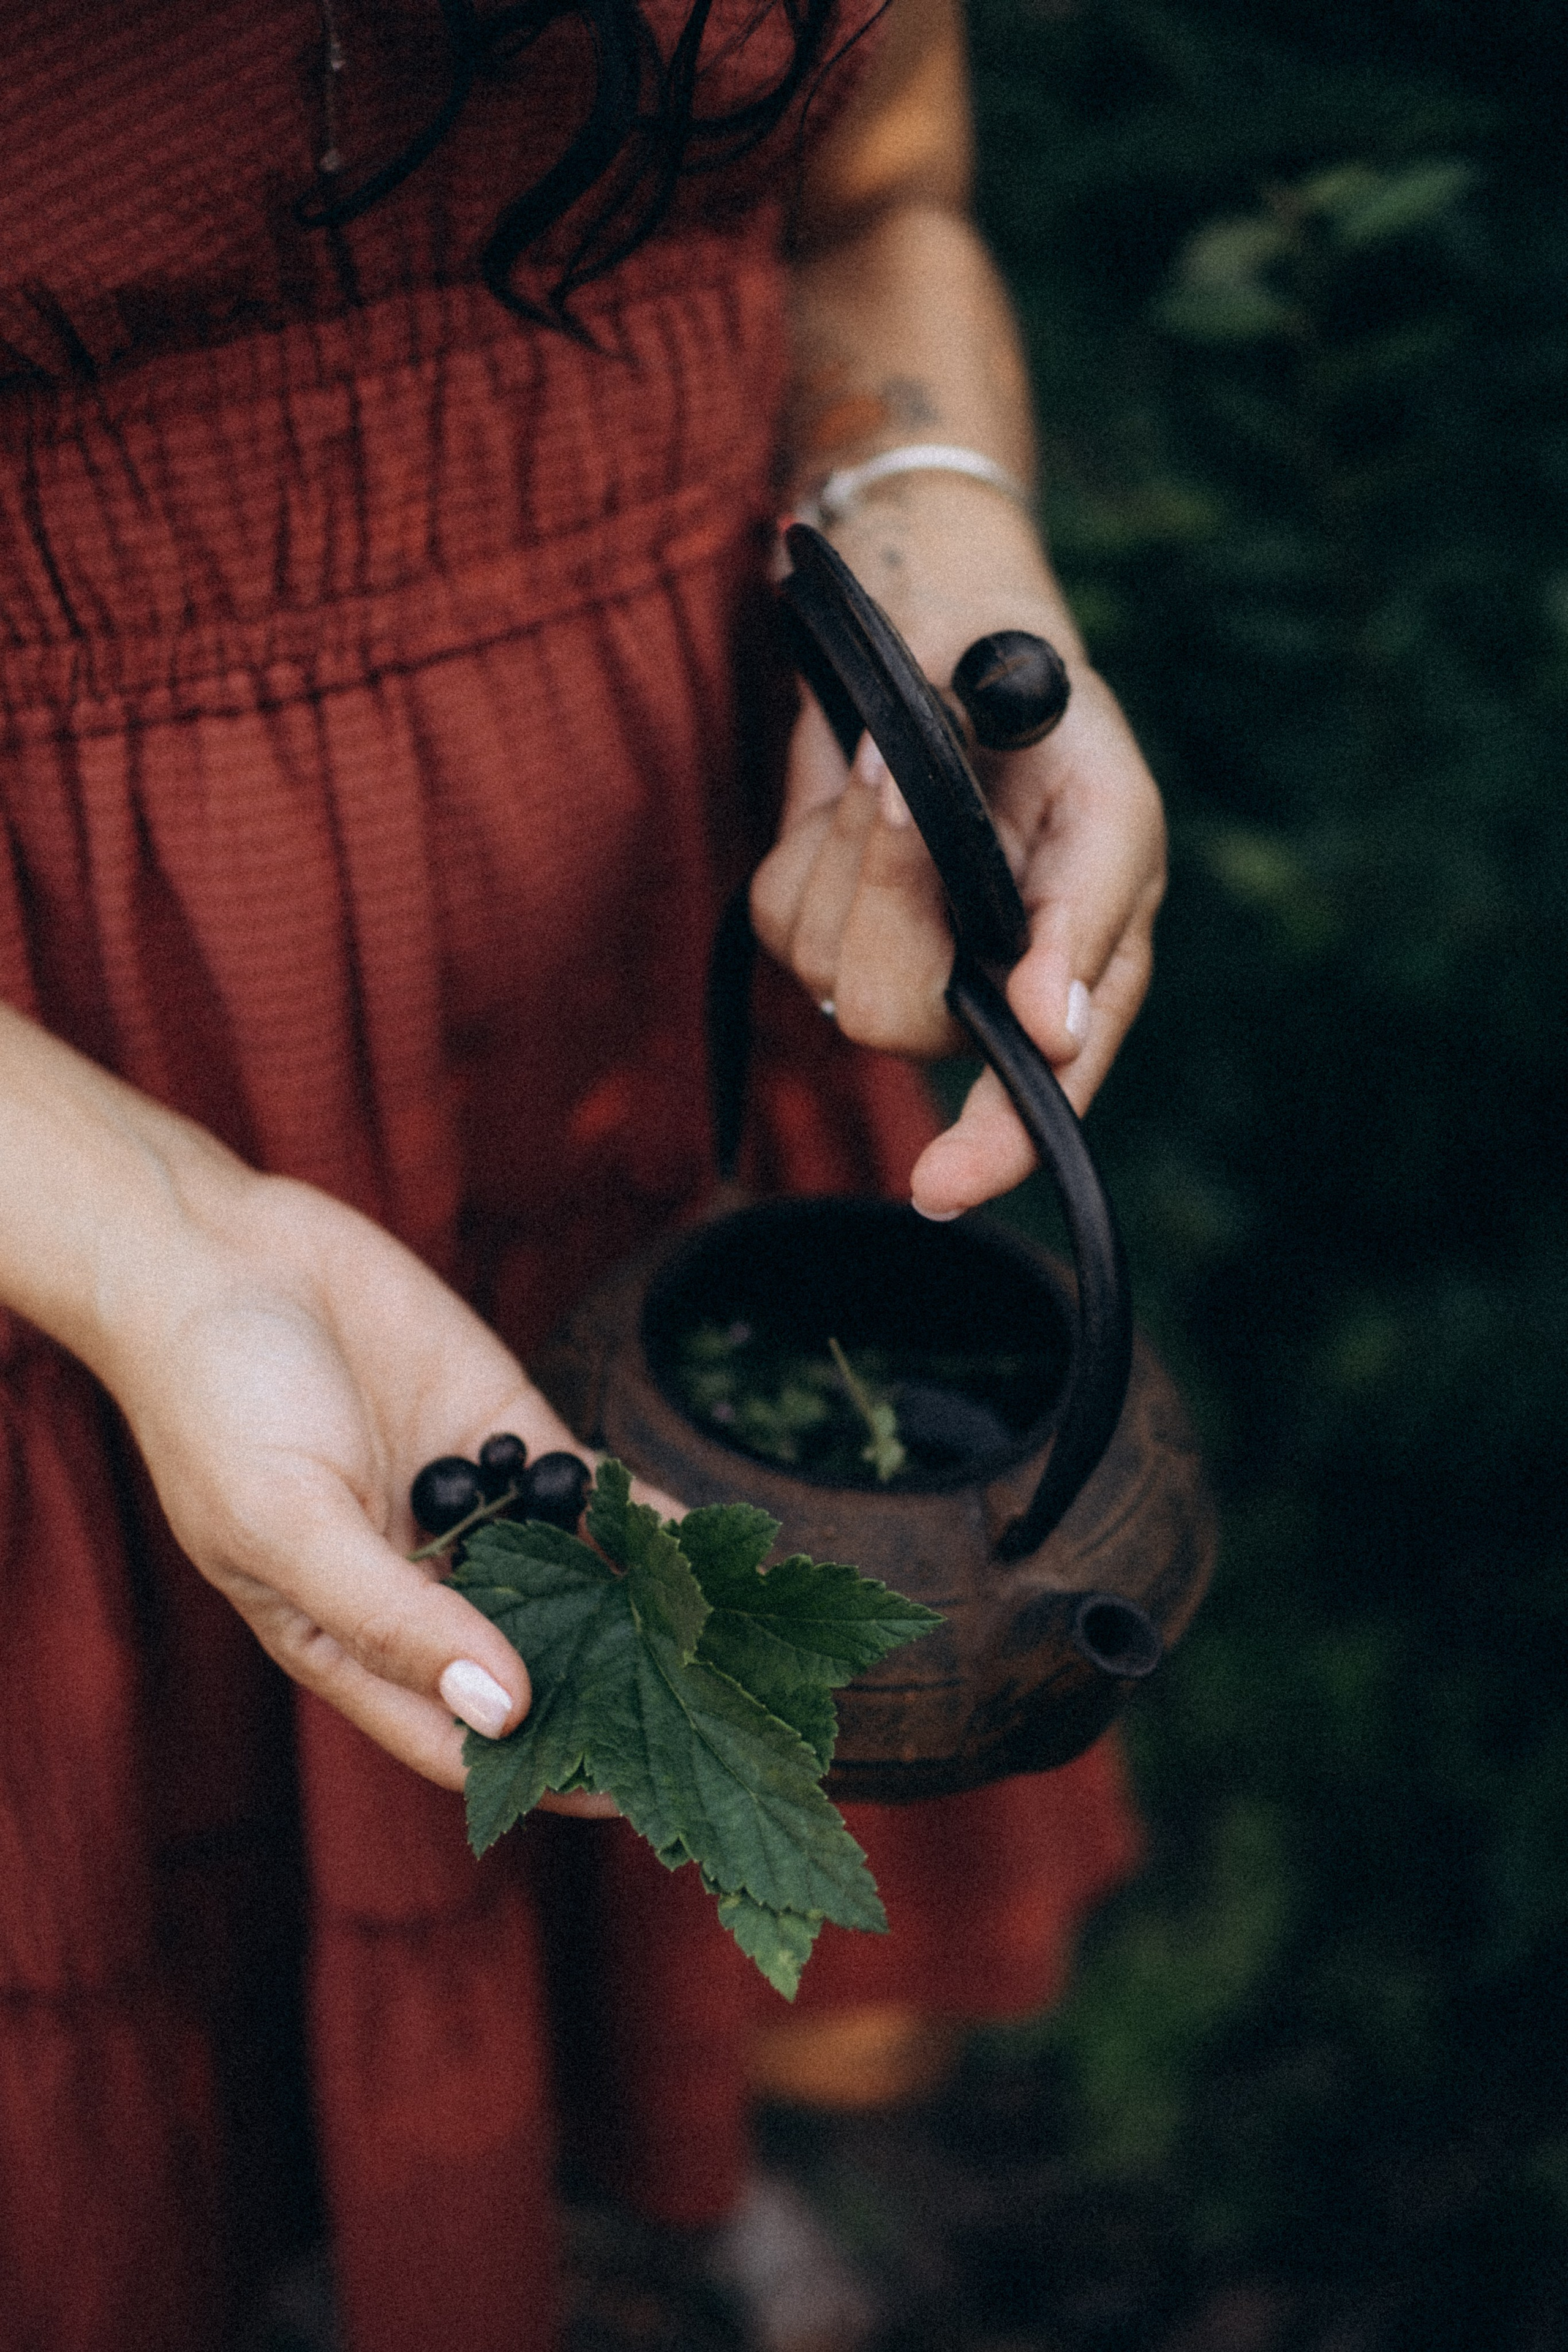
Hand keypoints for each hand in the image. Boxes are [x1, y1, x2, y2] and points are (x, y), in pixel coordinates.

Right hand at [102, 1166, 668, 1799]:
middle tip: (718, 1726)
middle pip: (531, 1666)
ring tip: (738, 1648)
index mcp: (347, 1639)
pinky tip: (718, 1541)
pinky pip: (587, 1490)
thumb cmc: (216, 1405)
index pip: (458, 1737)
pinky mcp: (500, 1430)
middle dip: (614, 1695)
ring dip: (644, 1609)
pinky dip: (646, 1514)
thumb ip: (395, 1619)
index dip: (541, 1774)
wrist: (217, 1256)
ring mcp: (467, 1509)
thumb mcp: (289, 1526)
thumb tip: (502, 1710)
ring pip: (571, 1579)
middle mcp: (418, 1587)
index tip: (639, 1804)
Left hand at [750, 477, 1166, 1215]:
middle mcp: (973, 999)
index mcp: (1070, 987)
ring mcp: (879, 969)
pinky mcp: (802, 928)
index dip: (991, 1150)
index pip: (1034, 1105)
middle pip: (897, 1023)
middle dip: (896, 895)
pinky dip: (822, 830)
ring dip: (862, 842)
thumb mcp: (1106, 802)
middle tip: (919, 785)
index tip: (942, 1186)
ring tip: (904, 763)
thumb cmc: (1048, 725)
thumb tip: (1054, 1031)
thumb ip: (1088, 916)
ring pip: (830, 961)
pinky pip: (786, 909)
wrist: (949, 634)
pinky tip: (861, 786)